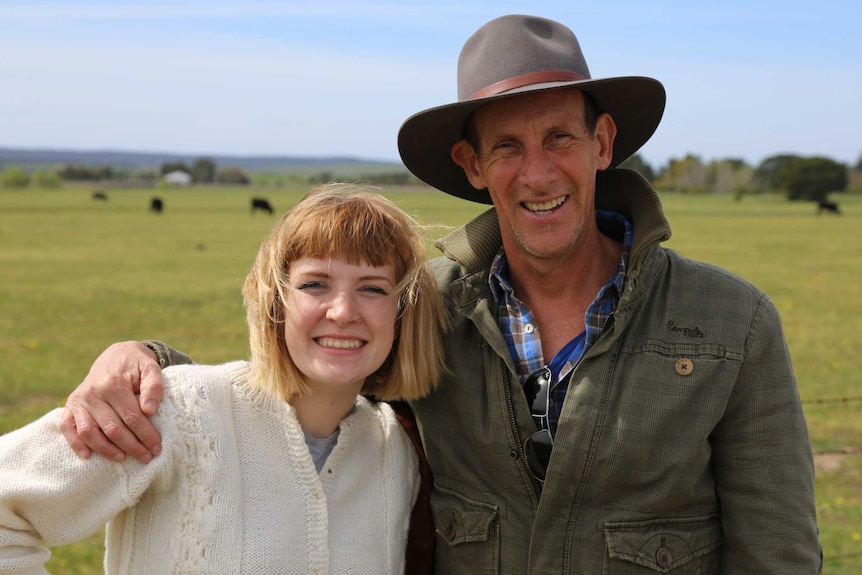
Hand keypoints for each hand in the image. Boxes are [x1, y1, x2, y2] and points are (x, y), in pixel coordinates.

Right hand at [61, 341, 164, 462]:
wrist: (116, 355)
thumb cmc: (137, 365)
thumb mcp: (151, 369)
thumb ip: (154, 387)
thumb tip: (150, 410)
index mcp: (113, 383)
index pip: (132, 417)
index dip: (146, 435)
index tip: (157, 447)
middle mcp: (92, 393)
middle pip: (112, 428)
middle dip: (132, 446)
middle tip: (146, 457)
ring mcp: (79, 400)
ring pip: (89, 432)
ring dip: (106, 450)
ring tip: (123, 458)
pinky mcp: (70, 405)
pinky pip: (67, 427)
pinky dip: (75, 443)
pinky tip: (88, 456)